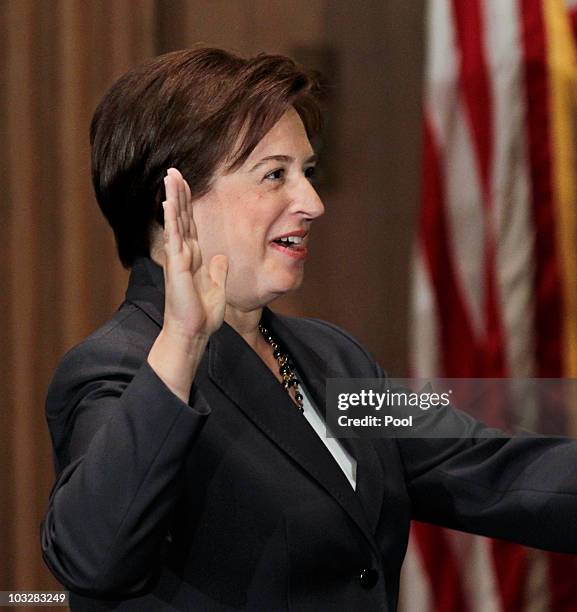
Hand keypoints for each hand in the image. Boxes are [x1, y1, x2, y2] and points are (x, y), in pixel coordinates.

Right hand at [161, 168, 227, 341]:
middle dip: (178, 193)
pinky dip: (172, 219)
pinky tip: (169, 202)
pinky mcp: (177, 266)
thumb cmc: (203, 314)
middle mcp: (184, 254)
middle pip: (182, 217)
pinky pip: (175, 238)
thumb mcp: (217, 287)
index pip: (191, 224)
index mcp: (194, 258)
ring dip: (173, 198)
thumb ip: (217, 270)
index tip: (186, 184)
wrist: (194, 332)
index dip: (189, 204)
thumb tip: (220, 257)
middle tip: (173, 171)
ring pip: (175, 222)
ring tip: (169, 177)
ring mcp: (178, 259)